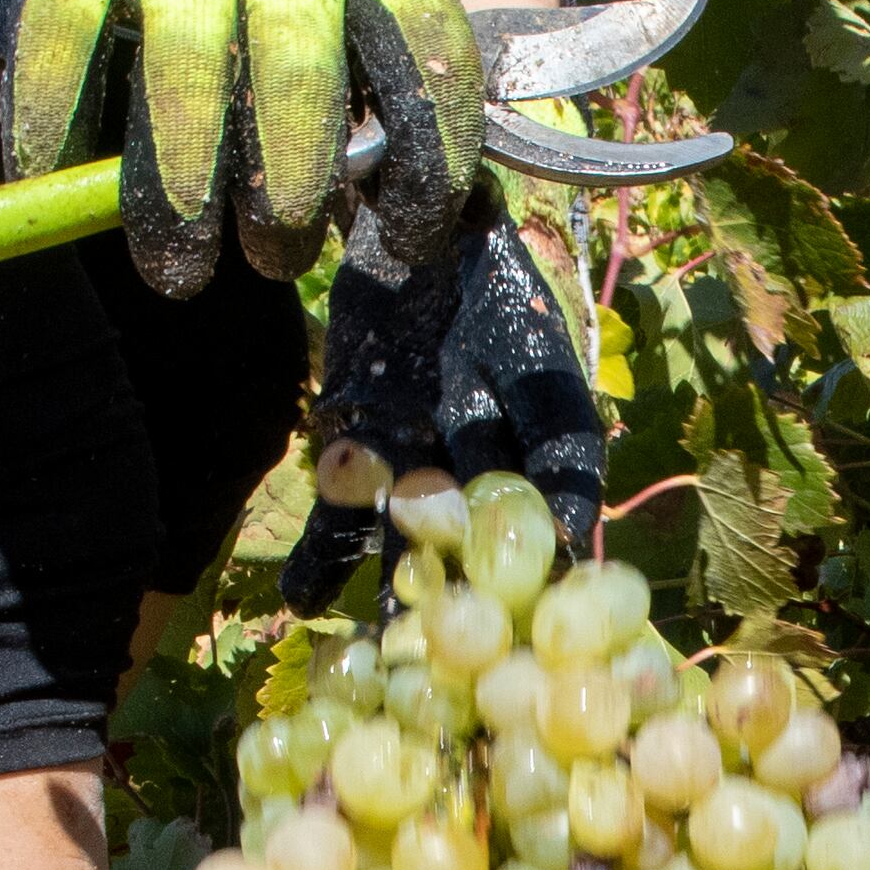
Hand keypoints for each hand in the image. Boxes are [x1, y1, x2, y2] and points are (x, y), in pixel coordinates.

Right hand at [0, 0, 480, 294]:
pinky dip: (48, 112)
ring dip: (181, 179)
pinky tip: (45, 174)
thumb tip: (387, 183)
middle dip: (291, 184)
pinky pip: (64, 28)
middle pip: (300, 71)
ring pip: (185, 64)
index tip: (412, 239)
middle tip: (277, 255)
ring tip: (178, 264)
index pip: (427, 53)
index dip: (430, 158)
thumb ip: (373, 23)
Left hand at [279, 199, 604, 611]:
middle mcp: (493, 444)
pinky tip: (301, 601)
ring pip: (416, 532)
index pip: (566, 460)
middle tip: (466, 628)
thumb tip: (509, 303)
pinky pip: (344, 516)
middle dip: (477, 572)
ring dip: (398, 584)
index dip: (567, 502)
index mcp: (546, 404)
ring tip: (383, 640)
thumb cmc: (463, 246)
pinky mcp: (363, 452)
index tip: (567, 542)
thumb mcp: (491, 264)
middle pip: (489, 517)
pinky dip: (321, 562)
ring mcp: (428, 457)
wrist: (396, 230)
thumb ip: (505, 306)